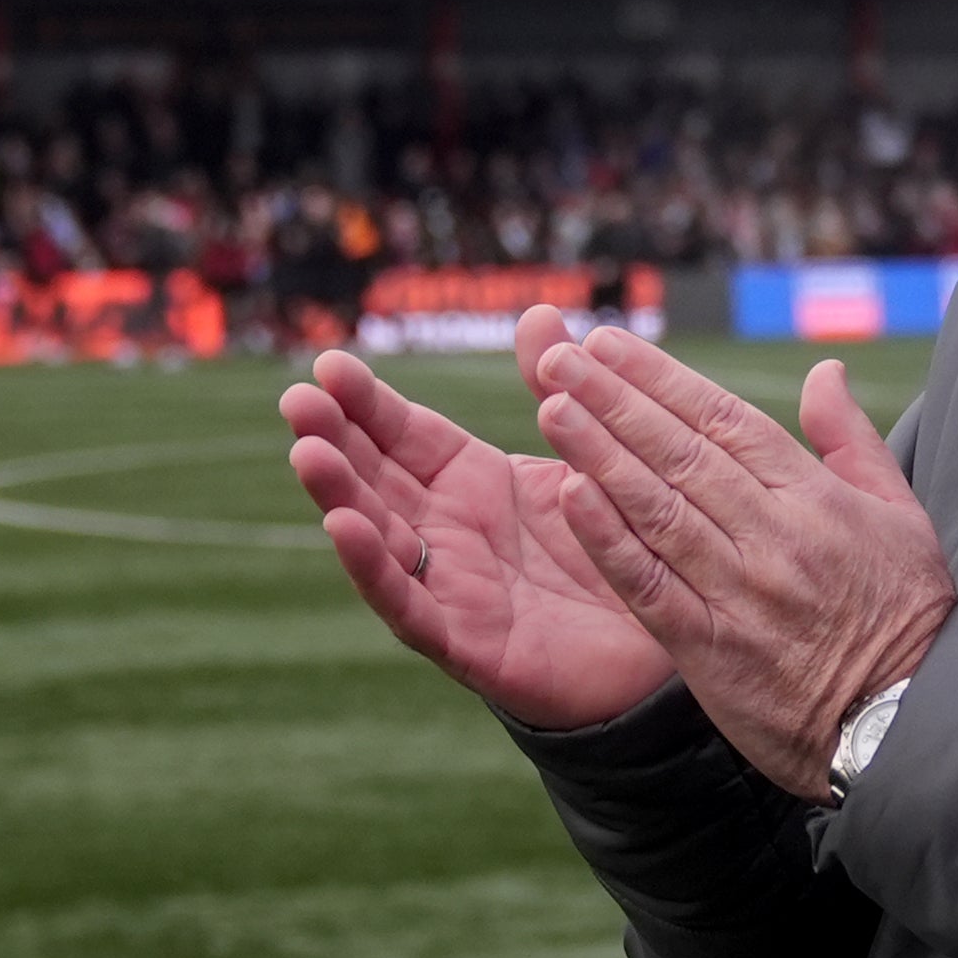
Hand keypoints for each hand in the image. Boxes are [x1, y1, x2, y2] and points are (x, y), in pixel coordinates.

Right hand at [281, 318, 674, 729]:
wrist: (661, 646)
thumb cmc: (611, 552)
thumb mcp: (584, 460)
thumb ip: (556, 389)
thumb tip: (542, 311)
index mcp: (469, 484)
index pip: (404, 434)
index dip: (366, 402)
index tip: (330, 364)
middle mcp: (446, 533)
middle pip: (375, 480)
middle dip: (333, 440)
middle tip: (296, 400)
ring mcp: (450, 589)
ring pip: (379, 537)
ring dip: (339, 495)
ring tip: (307, 453)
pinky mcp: (466, 645)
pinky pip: (409, 606)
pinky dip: (373, 569)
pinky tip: (343, 529)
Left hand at [530, 325, 956, 799]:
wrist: (910, 725)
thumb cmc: (909, 617)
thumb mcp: (903, 515)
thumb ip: (852, 440)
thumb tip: (824, 371)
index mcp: (815, 498)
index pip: (726, 420)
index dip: (662, 379)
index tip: (612, 346)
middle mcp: (772, 536)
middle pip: (681, 453)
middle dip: (615, 399)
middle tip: (559, 359)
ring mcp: (738, 592)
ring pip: (657, 508)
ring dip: (599, 453)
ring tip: (551, 406)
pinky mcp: (711, 651)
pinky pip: (650, 587)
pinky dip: (608, 541)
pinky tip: (570, 497)